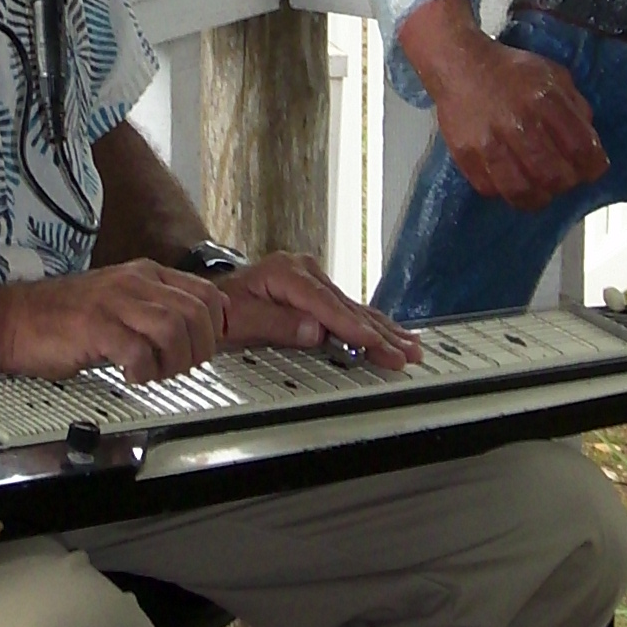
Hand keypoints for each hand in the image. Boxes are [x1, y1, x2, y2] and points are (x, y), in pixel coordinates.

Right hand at [0, 260, 231, 382]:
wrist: (12, 320)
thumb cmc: (61, 318)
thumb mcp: (116, 301)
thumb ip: (151, 310)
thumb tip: (191, 334)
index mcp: (143, 275)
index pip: (205, 293)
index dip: (216, 325)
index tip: (208, 347)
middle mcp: (133, 283)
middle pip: (196, 313)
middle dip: (198, 350)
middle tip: (180, 368)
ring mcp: (114, 302)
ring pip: (174, 330)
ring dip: (173, 362)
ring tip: (155, 373)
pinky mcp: (95, 327)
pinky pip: (139, 352)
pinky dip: (143, 371)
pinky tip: (130, 375)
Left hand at [217, 255, 419, 369]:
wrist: (215, 292)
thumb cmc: (223, 305)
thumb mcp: (240, 316)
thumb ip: (276, 323)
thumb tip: (315, 331)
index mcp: (287, 273)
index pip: (326, 305)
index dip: (352, 327)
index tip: (374, 344)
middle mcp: (305, 271)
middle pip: (347, 307)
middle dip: (380, 334)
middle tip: (405, 355)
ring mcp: (314, 278)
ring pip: (355, 308)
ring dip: (385, 330)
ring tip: (412, 347)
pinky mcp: (318, 289)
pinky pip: (349, 308)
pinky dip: (372, 324)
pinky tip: (393, 333)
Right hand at [398, 0, 608, 211]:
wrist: (460, 65)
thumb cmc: (511, 71)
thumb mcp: (554, 75)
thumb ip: (576, 107)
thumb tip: (590, 142)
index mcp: (545, 101)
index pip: (582, 149)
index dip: (593, 167)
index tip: (590, 169)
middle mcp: (518, 123)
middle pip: (555, 176)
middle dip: (566, 184)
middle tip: (564, 179)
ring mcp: (489, 142)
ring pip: (522, 191)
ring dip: (538, 197)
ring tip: (540, 190)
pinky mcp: (466, 155)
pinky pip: (492, 189)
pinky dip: (506, 192)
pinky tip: (512, 181)